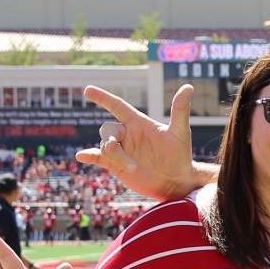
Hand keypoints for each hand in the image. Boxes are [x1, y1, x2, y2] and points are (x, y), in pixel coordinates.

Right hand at [76, 82, 196, 199]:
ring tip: (133, 168)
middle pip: (107, 129)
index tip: (87, 90)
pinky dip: (88, 156)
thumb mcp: (180, 133)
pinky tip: (81, 156)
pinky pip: (98, 158)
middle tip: (129, 160)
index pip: (117, 105)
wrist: (177, 182)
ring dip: (114, 156)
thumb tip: (188, 86)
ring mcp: (121, 150)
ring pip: (104, 146)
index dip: (103, 97)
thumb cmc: (180, 156)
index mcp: (138, 123)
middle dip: (112, 142)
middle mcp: (127, 134)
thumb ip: (180, 110)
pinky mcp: (116, 165)